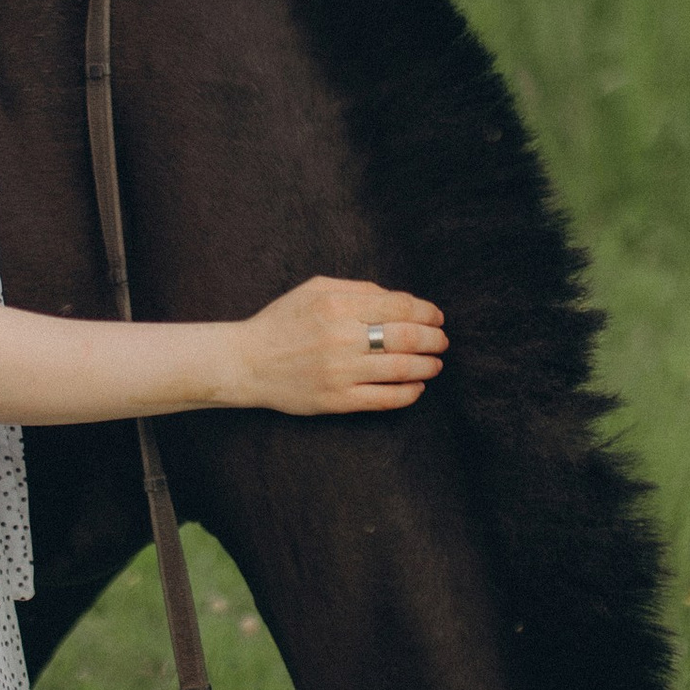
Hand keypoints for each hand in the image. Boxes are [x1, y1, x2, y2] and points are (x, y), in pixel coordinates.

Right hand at [228, 277, 445, 415]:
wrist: (246, 363)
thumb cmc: (282, 323)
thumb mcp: (315, 289)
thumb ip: (358, 289)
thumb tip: (397, 299)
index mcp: (338, 305)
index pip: (399, 306)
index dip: (426, 312)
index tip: (436, 317)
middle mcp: (342, 338)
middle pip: (407, 336)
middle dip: (434, 338)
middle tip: (442, 341)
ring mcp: (340, 372)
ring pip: (401, 369)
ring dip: (427, 365)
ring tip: (435, 363)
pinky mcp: (337, 400)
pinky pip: (385, 399)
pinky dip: (409, 393)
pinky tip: (417, 387)